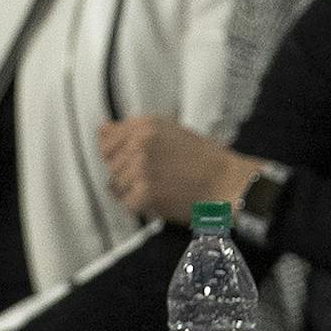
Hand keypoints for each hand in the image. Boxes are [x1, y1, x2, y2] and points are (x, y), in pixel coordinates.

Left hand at [97, 114, 259, 223]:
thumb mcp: (171, 131)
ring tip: (158, 186)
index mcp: (146, 125)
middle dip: (125, 172)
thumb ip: (135, 131)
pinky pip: (127, 203)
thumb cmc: (206, 160)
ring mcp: (140, 169)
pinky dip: (140, 205)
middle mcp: (140, 144)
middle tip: (152, 175)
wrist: (226, 182)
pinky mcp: (143, 193)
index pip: (106, 137)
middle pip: (110, 163)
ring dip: (132, 190)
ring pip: (116, 185)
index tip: (125, 157)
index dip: (116, 151)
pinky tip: (158, 197)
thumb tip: (104, 131)